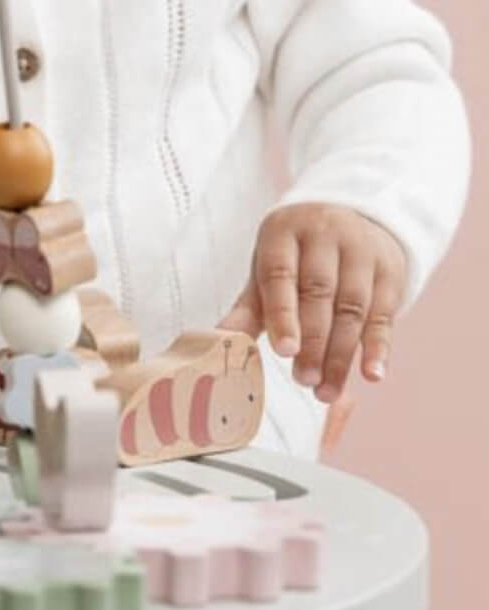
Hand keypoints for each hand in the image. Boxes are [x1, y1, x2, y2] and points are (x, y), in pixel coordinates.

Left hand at [220, 203, 405, 402]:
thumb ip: (248, 307)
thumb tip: (218, 340)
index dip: (283, 315)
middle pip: (320, 294)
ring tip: (326, 390)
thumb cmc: (296, 255)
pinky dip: (378, 347)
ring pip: (353, 308)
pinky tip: (372, 375)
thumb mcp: (267, 270)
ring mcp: (362, 251)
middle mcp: (325, 235)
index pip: (281, 275)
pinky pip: (384, 313)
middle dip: (312, 343)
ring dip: (340, 354)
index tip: (283, 352)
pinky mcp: (390, 271)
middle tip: (303, 381)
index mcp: (283, 232)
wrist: (347, 218)